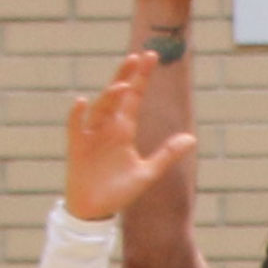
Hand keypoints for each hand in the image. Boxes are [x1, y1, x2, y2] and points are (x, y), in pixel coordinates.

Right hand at [58, 47, 194, 223]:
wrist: (95, 212)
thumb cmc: (119, 192)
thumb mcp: (147, 173)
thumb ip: (167, 155)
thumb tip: (192, 138)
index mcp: (124, 129)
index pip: (134, 97)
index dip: (142, 77)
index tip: (150, 56)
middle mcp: (108, 127)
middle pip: (117, 95)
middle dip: (126, 76)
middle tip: (137, 57)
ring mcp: (91, 135)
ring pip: (100, 109)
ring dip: (109, 97)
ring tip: (122, 86)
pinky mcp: (77, 148)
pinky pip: (76, 127)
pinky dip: (78, 115)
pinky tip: (82, 102)